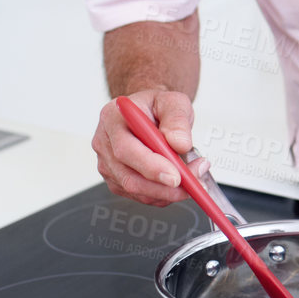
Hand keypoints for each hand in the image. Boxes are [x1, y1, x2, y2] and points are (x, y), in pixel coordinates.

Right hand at [92, 89, 196, 206]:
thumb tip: (180, 144)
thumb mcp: (173, 102)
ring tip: (193, 176)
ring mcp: (108, 165)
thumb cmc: (157, 106)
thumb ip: (177, 120)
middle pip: (129, 177)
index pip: (126, 149)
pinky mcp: (117, 180)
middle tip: (194, 182)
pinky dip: (164, 194)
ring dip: (169, 191)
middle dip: (164, 187)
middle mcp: (105, 143)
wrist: (149, 113)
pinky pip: (141, 196)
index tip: (176, 176)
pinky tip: (179, 182)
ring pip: (137, 190)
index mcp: (113, 118)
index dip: (151, 166)